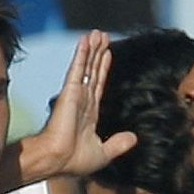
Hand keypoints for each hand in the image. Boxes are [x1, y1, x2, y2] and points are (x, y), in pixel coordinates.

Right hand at [23, 30, 137, 180]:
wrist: (59, 160)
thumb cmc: (75, 161)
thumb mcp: (104, 153)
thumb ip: (118, 144)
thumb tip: (134, 138)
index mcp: (89, 113)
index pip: (98, 85)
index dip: (103, 68)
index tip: (107, 54)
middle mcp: (82, 101)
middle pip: (93, 71)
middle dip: (98, 53)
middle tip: (103, 35)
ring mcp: (76, 94)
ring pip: (86, 66)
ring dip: (92, 49)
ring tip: (97, 33)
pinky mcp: (70, 92)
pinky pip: (78, 69)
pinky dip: (82, 54)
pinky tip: (86, 40)